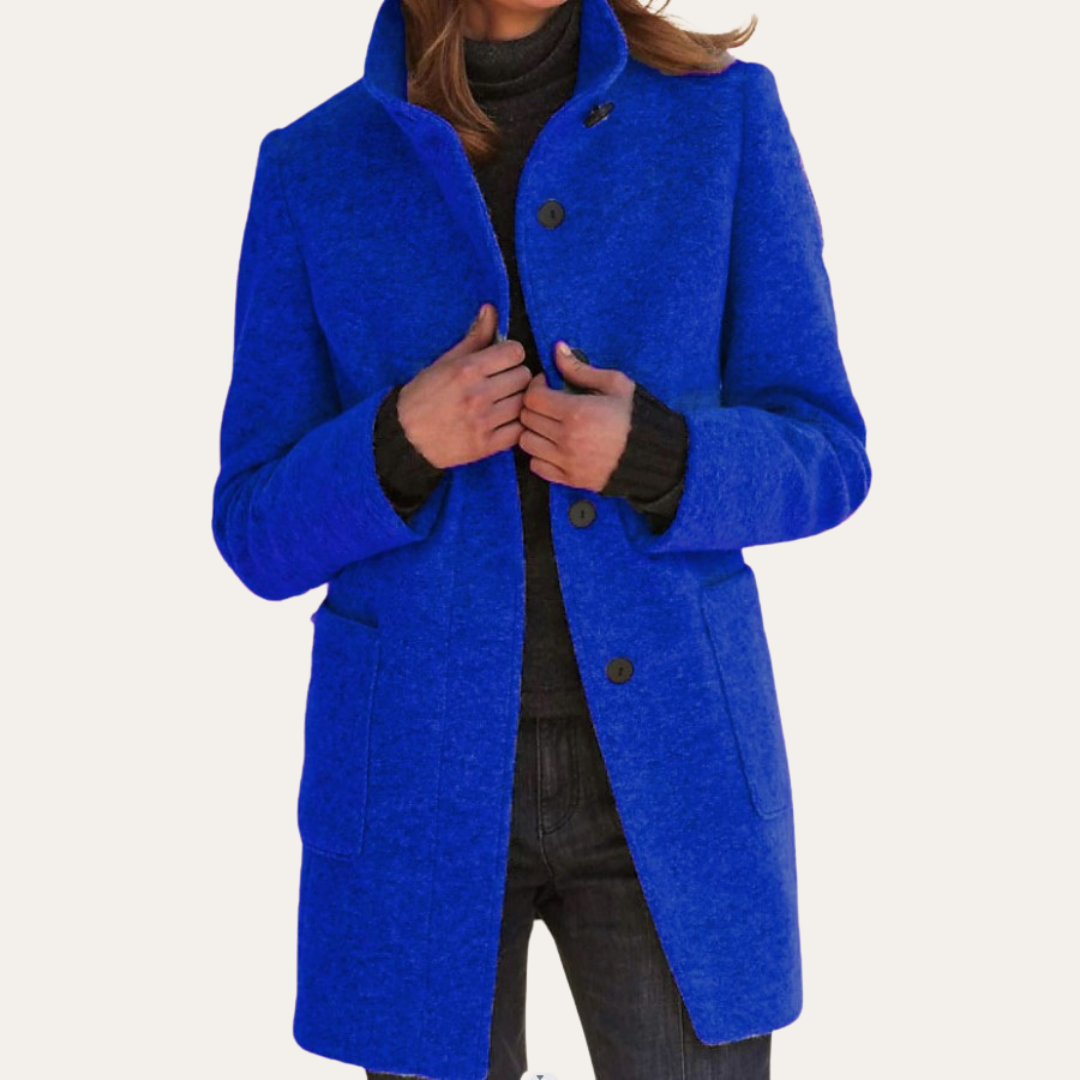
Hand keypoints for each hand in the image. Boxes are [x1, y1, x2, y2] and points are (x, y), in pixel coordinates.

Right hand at [397, 304, 531, 468]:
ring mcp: (483, 422)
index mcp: (467, 370)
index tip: (502, 362)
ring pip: (525, 403)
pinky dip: (516, 425)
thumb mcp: (445, 362)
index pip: (515, 352)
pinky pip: (520, 430)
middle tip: (503, 383)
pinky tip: (504, 421)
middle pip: (524, 376)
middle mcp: (477, 394)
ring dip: (518, 401)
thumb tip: (490, 309)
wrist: (405, 437)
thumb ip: (474, 338)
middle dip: (515, 376)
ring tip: (504, 402)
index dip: (510, 355)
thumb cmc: (424, 395)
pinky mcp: (486, 445)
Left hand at [517, 341, 634, 491]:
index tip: (547, 385)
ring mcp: (566, 462)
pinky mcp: (569, 479)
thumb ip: (581, 369)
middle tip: (549, 403)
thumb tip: (558, 349)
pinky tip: (553, 446)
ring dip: (533, 431)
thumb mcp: (615, 385)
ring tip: (549, 425)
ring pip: (526, 443)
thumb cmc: (635, 417)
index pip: (533, 397)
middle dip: (534, 406)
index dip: (536, 387)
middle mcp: (566, 439)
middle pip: (527, 419)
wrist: (653, 456)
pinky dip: (539, 456)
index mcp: (576, 412)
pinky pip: (536, 466)